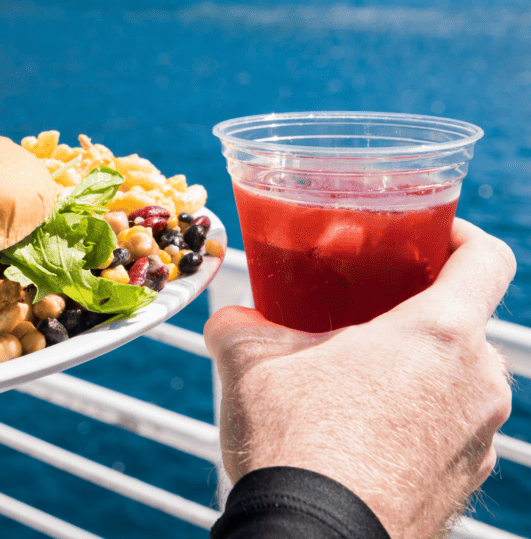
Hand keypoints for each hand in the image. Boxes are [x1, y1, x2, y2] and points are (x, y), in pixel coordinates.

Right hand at [204, 218, 514, 538]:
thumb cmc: (294, 443)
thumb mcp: (251, 363)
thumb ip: (241, 324)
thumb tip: (228, 318)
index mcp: (439, 335)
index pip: (487, 260)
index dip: (460, 234)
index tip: (428, 234)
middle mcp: (478, 384)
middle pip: (466, 323)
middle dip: (417, 311)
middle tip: (364, 312)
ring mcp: (481, 440)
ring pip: (458, 380)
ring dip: (415, 369)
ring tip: (354, 378)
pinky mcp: (467, 483)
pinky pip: (450, 429)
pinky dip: (417, 418)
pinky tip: (361, 432)